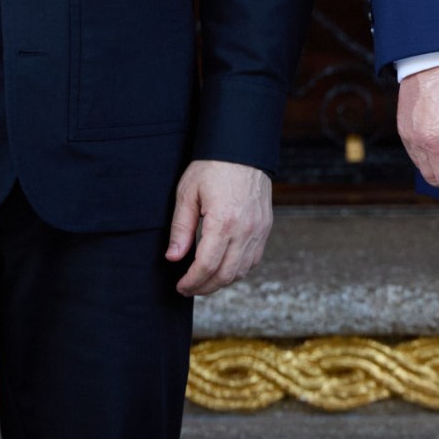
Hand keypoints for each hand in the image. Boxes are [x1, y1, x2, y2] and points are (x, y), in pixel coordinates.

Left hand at [167, 160, 272, 296]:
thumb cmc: (212, 167)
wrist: (243, 149)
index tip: (180, 286)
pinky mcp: (265, 228)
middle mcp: (245, 229)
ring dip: (221, 282)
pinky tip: (223, 268)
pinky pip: (253, 260)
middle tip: (188, 288)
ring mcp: (259, 230)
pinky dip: (238, 270)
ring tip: (203, 281)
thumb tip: (173, 257)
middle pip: (225, 275)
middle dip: (205, 287)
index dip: (192, 281)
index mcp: (223, 221)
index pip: (207, 265)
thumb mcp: (187, 193)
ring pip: (241, 271)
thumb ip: (181, 228)